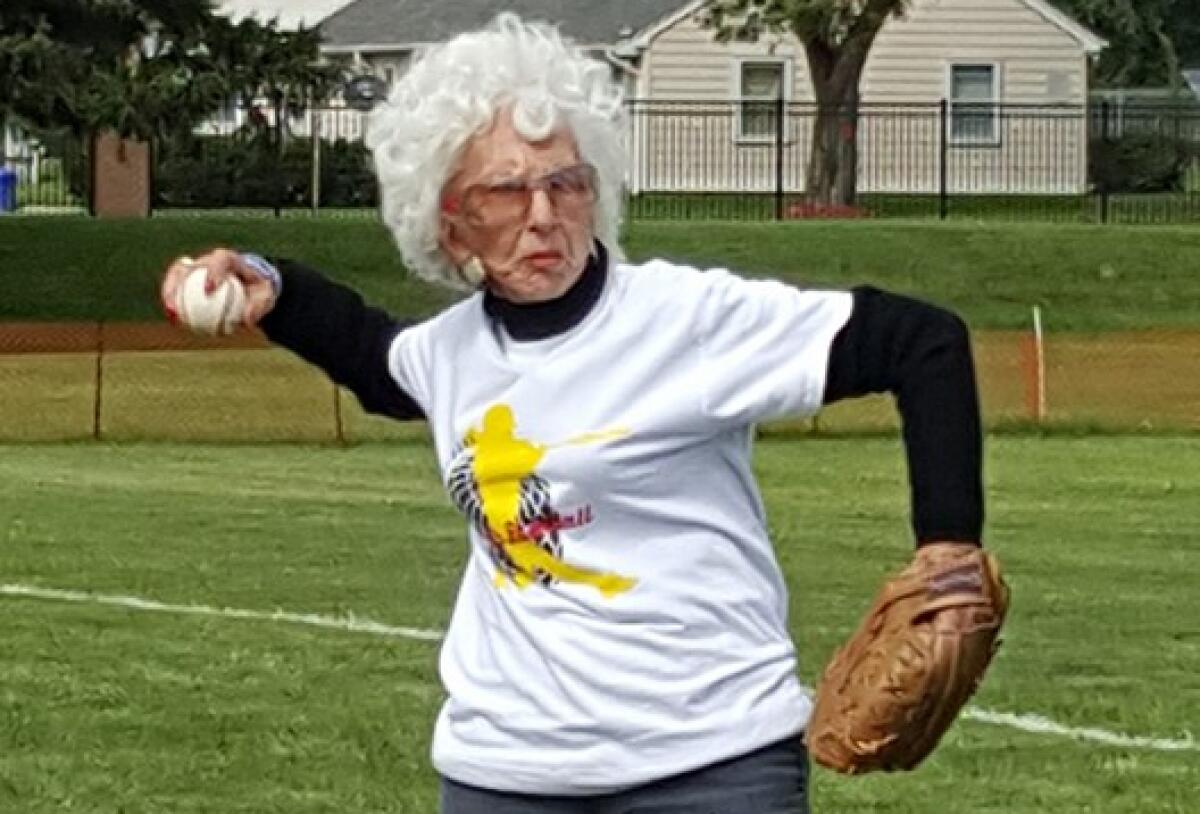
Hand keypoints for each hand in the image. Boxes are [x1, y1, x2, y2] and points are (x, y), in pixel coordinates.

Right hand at [160, 248, 277, 328]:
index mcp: (229, 259)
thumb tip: (246, 321)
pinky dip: (174, 302)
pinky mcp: (189, 278)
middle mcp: (208, 260)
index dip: (212, 272)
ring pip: (176, 276)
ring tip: (172, 314)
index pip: (220, 260)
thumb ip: (258, 306)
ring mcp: (196, 268)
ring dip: (169, 293)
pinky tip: (175, 320)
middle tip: (181, 304)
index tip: (209, 290)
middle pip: (188, 265)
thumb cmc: (259, 289)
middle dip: (179, 282)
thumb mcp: (266, 297)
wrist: (251, 285)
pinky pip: (177, 289)